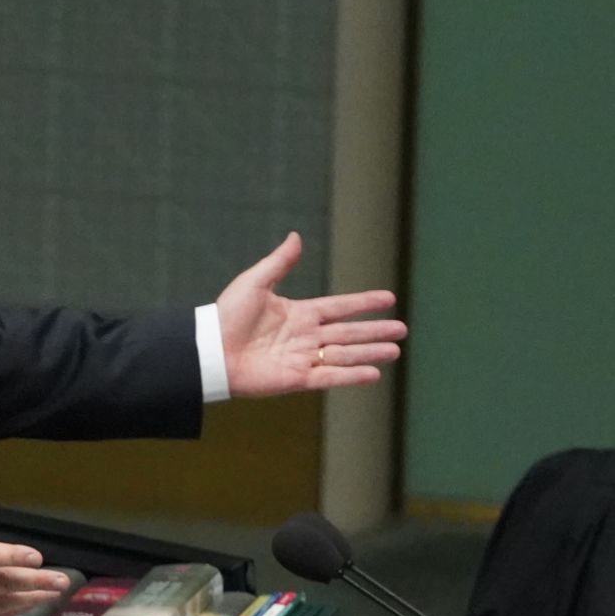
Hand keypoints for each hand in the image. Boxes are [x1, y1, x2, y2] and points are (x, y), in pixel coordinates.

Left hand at [218, 232, 407, 396]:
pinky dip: (352, 376)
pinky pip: (330, 376)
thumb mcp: (255, 282)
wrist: (212, 349)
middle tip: (402, 330)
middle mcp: (305, 336)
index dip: (364, 303)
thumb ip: (279, 262)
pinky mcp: (297, 379)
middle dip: (375, 331)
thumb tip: (296, 236)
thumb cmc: (228, 315)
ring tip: (395, 351)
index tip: (389, 299)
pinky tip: (373, 374)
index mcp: (299, 313)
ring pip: (345, 355)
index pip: (340, 307)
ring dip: (370, 352)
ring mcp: (303, 358)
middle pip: (349, 333)